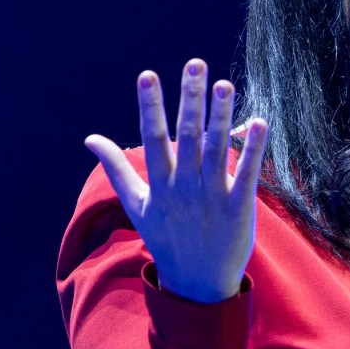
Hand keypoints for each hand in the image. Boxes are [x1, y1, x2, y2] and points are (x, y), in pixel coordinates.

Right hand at [84, 61, 269, 302]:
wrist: (197, 284)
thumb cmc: (165, 238)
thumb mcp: (136, 204)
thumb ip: (116, 168)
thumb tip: (90, 139)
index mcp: (158, 184)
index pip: (152, 138)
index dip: (151, 106)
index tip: (147, 75)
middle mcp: (183, 187)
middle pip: (186, 137)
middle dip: (189, 99)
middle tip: (195, 64)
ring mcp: (212, 197)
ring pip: (216, 150)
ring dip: (220, 116)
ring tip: (224, 84)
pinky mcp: (239, 207)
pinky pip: (246, 173)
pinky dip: (252, 148)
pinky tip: (259, 120)